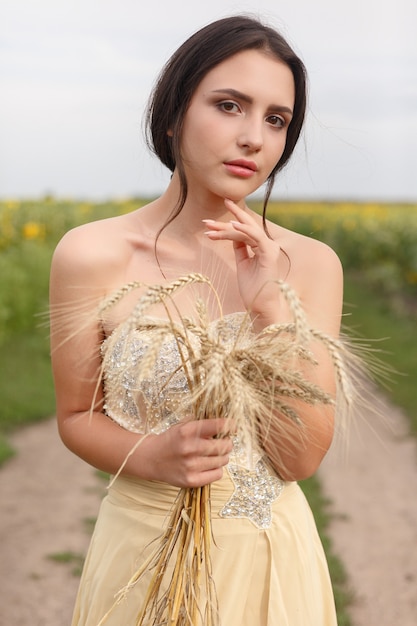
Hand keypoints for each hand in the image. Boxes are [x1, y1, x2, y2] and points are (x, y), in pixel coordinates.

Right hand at [149, 418, 232, 487]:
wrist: (152, 458)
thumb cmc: (172, 440)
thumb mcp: (184, 425)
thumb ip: (203, 423)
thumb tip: (227, 424)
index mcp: (188, 431)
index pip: (218, 426)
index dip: (230, 425)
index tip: (233, 426)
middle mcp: (189, 448)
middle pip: (224, 445)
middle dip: (227, 443)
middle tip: (224, 442)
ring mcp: (190, 466)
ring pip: (223, 460)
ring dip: (222, 456)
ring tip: (214, 454)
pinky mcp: (191, 480)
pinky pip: (217, 474)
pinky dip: (217, 469)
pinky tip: (209, 465)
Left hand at [203, 198, 283, 325]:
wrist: (261, 306)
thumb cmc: (253, 288)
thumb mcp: (242, 263)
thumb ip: (240, 247)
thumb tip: (233, 233)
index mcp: (261, 247)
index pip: (245, 229)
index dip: (229, 223)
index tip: (209, 223)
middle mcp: (267, 245)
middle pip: (247, 226)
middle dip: (228, 217)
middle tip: (207, 219)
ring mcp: (269, 249)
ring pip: (247, 231)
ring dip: (226, 228)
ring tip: (209, 227)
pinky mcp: (269, 254)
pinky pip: (256, 237)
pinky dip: (244, 230)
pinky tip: (232, 224)